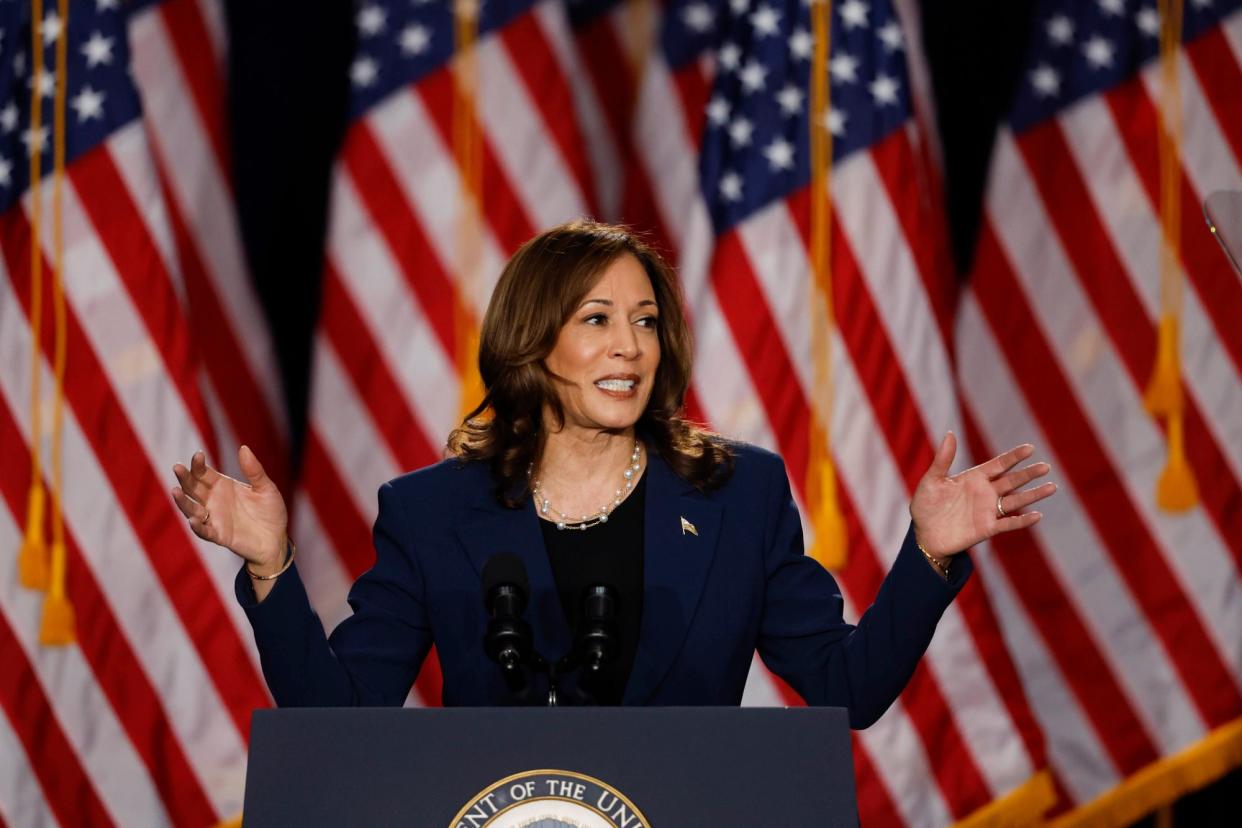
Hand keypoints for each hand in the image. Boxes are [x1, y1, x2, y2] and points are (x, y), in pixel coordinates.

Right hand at [171, 446, 287, 570]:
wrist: (276, 539)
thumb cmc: (271, 511)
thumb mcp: (266, 488)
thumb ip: (254, 470)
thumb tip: (243, 447)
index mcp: (222, 486)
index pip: (203, 473)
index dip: (198, 464)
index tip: (198, 455)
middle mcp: (213, 501)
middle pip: (193, 488)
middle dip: (184, 478)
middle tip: (178, 467)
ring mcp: (214, 518)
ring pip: (192, 509)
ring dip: (183, 501)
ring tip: (175, 491)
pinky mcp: (219, 535)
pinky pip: (204, 531)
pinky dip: (197, 527)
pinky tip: (193, 520)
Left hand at [910, 432, 1055, 559]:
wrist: (924, 534)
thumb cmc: (926, 505)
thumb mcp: (932, 480)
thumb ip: (943, 459)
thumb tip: (950, 433)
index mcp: (974, 478)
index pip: (999, 464)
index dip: (1014, 457)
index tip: (1030, 448)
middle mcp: (985, 493)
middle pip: (1012, 481)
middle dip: (1029, 474)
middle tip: (1046, 466)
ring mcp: (988, 511)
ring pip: (1016, 501)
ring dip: (1033, 495)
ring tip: (1052, 487)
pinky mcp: (987, 528)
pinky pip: (1008, 523)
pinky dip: (1022, 521)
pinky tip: (1037, 515)